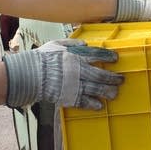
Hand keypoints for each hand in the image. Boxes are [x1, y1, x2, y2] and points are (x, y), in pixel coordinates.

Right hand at [4, 39, 122, 109]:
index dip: (108, 57)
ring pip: (96, 89)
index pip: (97, 55)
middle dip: (113, 78)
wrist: (30, 75)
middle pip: (101, 75)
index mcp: (76, 56)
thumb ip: (71, 44)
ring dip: (107, 92)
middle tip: (121, 80)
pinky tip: (100, 105)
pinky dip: (93, 104)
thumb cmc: (42, 58)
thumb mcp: (56, 45)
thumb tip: (84, 44)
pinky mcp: (69, 97)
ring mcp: (75, 85)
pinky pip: (84, 102)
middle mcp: (79, 70)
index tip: (116, 59)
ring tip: (114, 94)